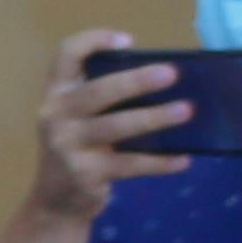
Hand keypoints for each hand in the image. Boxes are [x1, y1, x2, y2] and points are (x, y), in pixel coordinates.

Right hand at [37, 30, 191, 218]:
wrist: (55, 201)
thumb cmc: (79, 149)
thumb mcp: (78, 119)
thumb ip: (104, 100)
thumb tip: (164, 82)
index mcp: (57, 94)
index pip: (64, 56)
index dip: (93, 41)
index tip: (128, 41)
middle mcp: (55, 115)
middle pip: (96, 91)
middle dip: (135, 81)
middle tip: (172, 74)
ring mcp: (67, 145)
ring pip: (116, 126)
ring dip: (154, 118)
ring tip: (186, 111)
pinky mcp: (84, 174)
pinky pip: (130, 164)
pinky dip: (159, 162)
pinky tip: (183, 159)